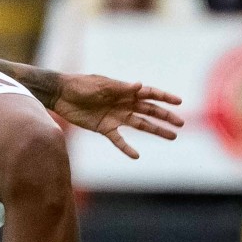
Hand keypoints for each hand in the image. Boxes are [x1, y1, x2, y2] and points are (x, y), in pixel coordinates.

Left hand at [51, 74, 183, 158]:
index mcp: (124, 90)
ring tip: (172, 137)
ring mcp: (115, 117)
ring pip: (140, 125)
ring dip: (156, 131)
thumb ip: (120, 88)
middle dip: (165, 116)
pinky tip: (136, 155)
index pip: (149, 94)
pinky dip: (127, 148)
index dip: (164, 97)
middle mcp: (123, 104)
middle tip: (181, 124)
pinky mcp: (104, 128)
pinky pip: (119, 140)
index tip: (179, 102)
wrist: (60, 95)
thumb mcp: (100, 85)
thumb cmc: (80, 85)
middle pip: (149, 111)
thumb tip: (140, 85)